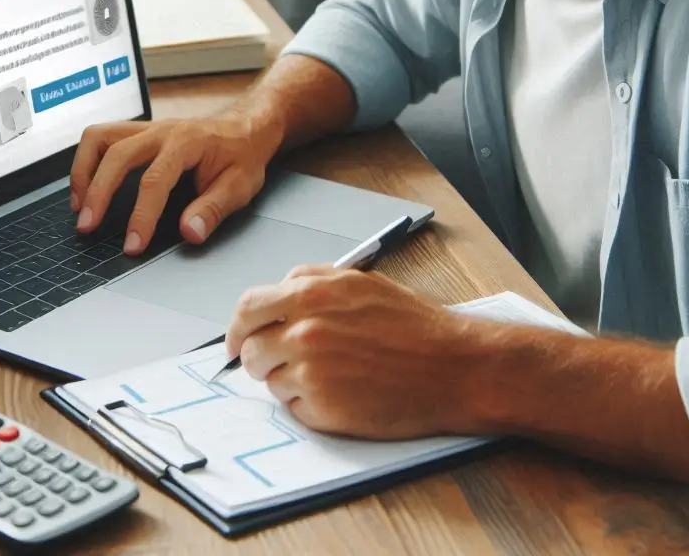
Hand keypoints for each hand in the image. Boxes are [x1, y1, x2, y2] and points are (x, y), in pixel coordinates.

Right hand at [69, 112, 280, 254]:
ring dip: (83, 171)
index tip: (132, 245)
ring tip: (80, 206)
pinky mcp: (138, 133)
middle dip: (98, 192)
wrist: (246, 127)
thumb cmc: (242, 156)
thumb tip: (189, 232)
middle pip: (116, 155)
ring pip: (100, 137)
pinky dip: (87, 161)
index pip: (155, 180)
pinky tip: (86, 187)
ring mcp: (147, 129)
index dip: (141, 216)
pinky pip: (102, 138)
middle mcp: (161, 131)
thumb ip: (214, 209)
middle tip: (87, 227)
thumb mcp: (240, 186)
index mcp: (187, 143)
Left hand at [225, 266, 496, 438]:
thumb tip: (277, 291)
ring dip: (286, 379)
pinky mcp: (322, 409)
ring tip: (327, 373)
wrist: (451, 366)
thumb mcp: (359, 281)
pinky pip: (293, 407)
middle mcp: (303, 331)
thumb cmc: (412, 324)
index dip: (238, 326)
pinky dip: (307, 403)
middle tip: (280, 360)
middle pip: (249, 348)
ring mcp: (311, 372)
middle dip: (260, 355)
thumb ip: (311, 279)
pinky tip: (340, 391)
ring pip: (268, 380)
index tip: (238, 339)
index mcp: (309, 293)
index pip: (247, 308)